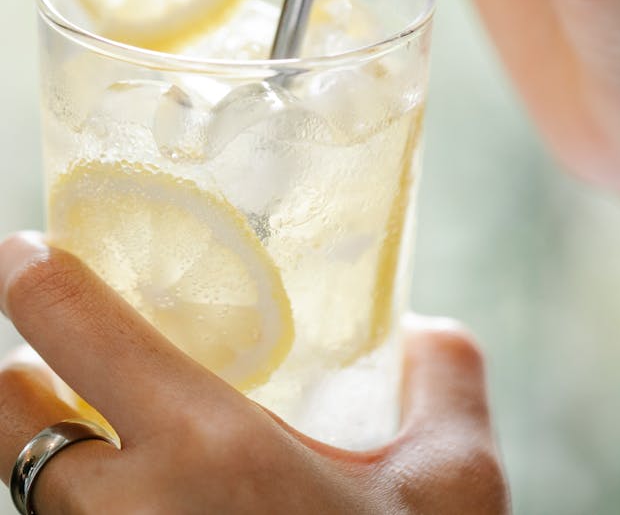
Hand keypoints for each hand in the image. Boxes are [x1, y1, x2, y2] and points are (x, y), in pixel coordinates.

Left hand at [0, 233, 508, 514]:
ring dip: (50, 453)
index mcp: (204, 448)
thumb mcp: (453, 490)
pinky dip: (85, 511)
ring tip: (116, 444)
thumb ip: (446, 380)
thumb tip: (426, 329)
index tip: (30, 252)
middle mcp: (125, 513)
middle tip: (62, 358)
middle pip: (3, 416)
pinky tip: (152, 508)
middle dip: (19, 376)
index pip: (64, 321)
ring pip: (27, 490)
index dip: (29, 270)